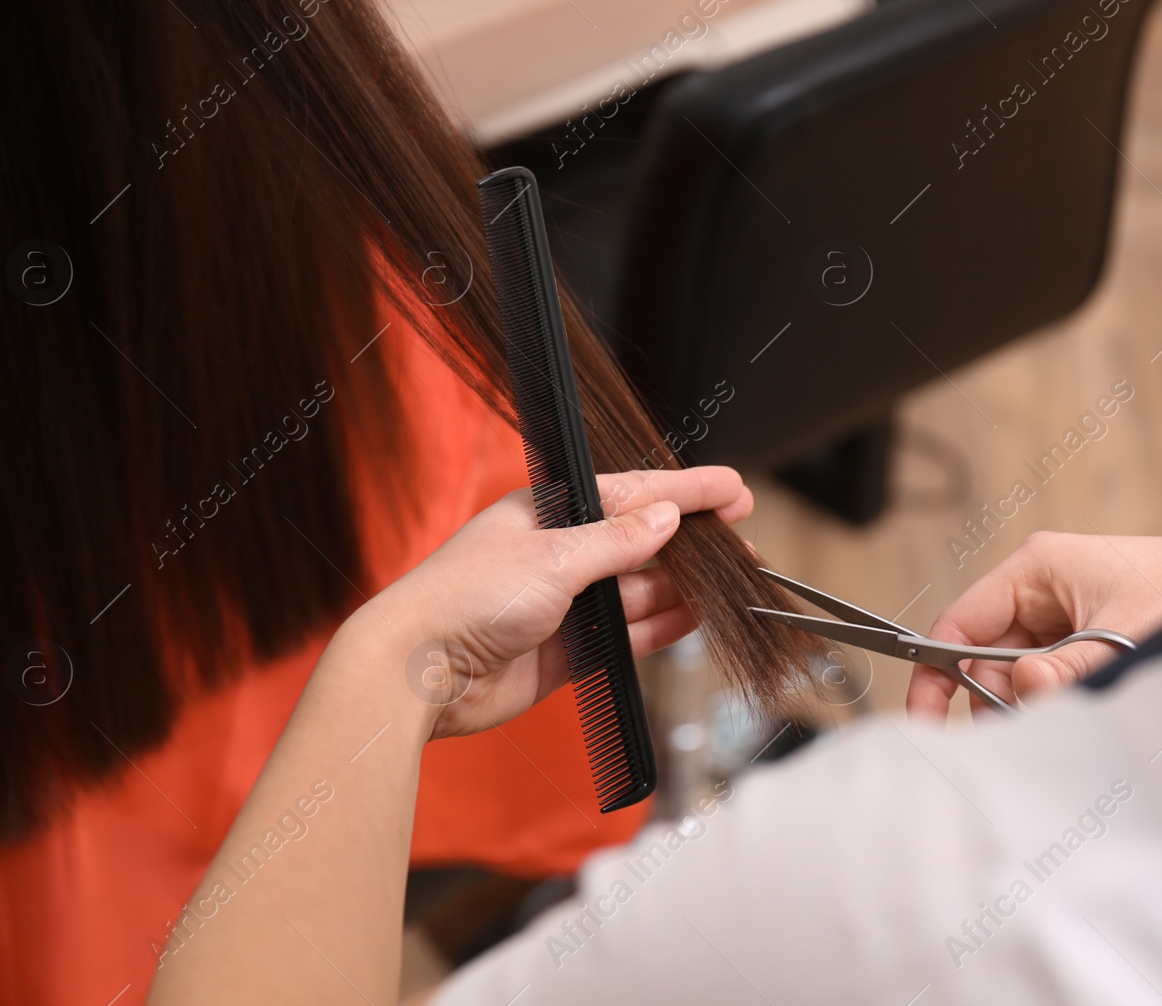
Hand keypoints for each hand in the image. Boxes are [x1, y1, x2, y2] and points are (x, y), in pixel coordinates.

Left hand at [362, 466, 752, 739]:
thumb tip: (666, 518)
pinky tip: (694, 619)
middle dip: (692, 541)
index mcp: (547, 513)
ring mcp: (561, 604)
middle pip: (639, 542)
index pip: (630, 493)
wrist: (417, 672)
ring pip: (637, 591)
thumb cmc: (463, 599)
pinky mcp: (563, 650)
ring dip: (682, 587)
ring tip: (730, 583)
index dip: (685, 491)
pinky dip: (659, 628)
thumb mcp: (552, 558)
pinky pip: (624, 635)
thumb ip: (617, 542)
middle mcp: (556, 555)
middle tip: (743, 539)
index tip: (732, 489)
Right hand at [904, 532, 1161, 721]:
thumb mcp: (1131, 636)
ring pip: (1021, 678)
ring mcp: (1068, 619)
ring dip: (1035, 707)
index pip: (960, 625)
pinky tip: (1087, 716)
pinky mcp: (1091, 645)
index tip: (929, 723)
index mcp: (1038, 568)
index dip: (937, 675)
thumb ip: (1073, 670)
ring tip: (1072, 722)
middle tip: (1024, 735)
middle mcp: (1045, 592)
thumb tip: (1025, 690)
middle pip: (987, 660)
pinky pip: (1055, 683)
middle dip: (998, 701)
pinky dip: (1062, 706)